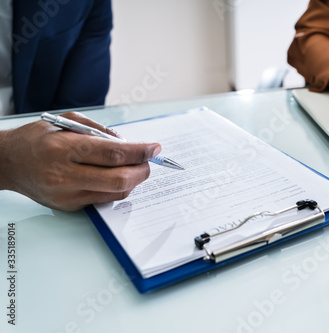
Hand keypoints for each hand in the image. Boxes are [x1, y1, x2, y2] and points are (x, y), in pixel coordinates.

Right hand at [0, 112, 161, 210]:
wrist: (7, 163)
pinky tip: (117, 177)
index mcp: (64, 148)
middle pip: (119, 179)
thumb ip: (99, 130)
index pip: (113, 154)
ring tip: (134, 167)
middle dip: (142, 169)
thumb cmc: (37, 139)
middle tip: (149, 160)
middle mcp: (65, 175)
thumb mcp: (65, 121)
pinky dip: (118, 188)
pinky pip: (105, 200)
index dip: (140, 152)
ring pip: (116, 193)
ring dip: (133, 180)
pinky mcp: (69, 207)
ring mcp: (67, 195)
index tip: (154, 148)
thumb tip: (129, 143)